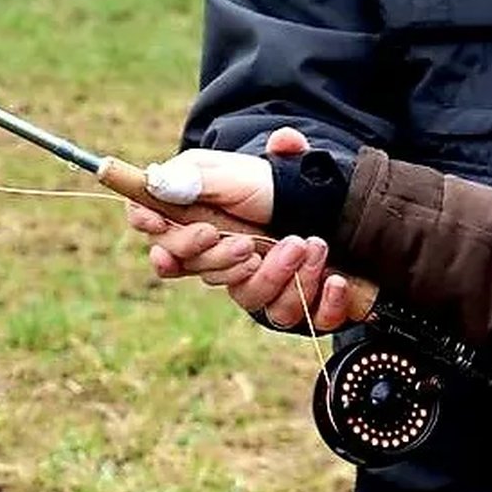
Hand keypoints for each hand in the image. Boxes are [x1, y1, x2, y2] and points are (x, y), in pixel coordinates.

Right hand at [127, 130, 351, 331]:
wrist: (335, 199)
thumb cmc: (276, 184)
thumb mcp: (239, 172)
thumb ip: (198, 177)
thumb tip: (155, 181)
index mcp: (200, 232)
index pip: (165, 253)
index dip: (168, 252)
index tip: (199, 236)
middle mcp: (224, 265)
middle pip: (204, 278)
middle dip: (223, 260)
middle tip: (247, 243)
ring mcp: (259, 287)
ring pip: (252, 299)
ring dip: (278, 274)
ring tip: (305, 244)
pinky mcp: (296, 305)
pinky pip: (304, 318)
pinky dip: (322, 301)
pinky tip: (335, 280)